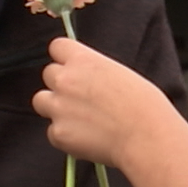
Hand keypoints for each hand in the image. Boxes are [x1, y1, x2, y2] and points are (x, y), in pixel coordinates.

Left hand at [33, 37, 183, 168]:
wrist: (146, 136)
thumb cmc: (144, 106)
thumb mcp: (120, 74)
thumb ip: (95, 73)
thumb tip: (88, 80)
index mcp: (83, 60)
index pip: (57, 47)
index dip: (64, 58)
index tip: (71, 67)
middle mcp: (65, 80)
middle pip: (48, 74)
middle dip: (60, 85)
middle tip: (81, 99)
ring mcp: (58, 107)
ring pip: (41, 101)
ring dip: (55, 108)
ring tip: (80, 119)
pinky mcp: (58, 133)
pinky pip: (52, 132)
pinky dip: (65, 137)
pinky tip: (87, 139)